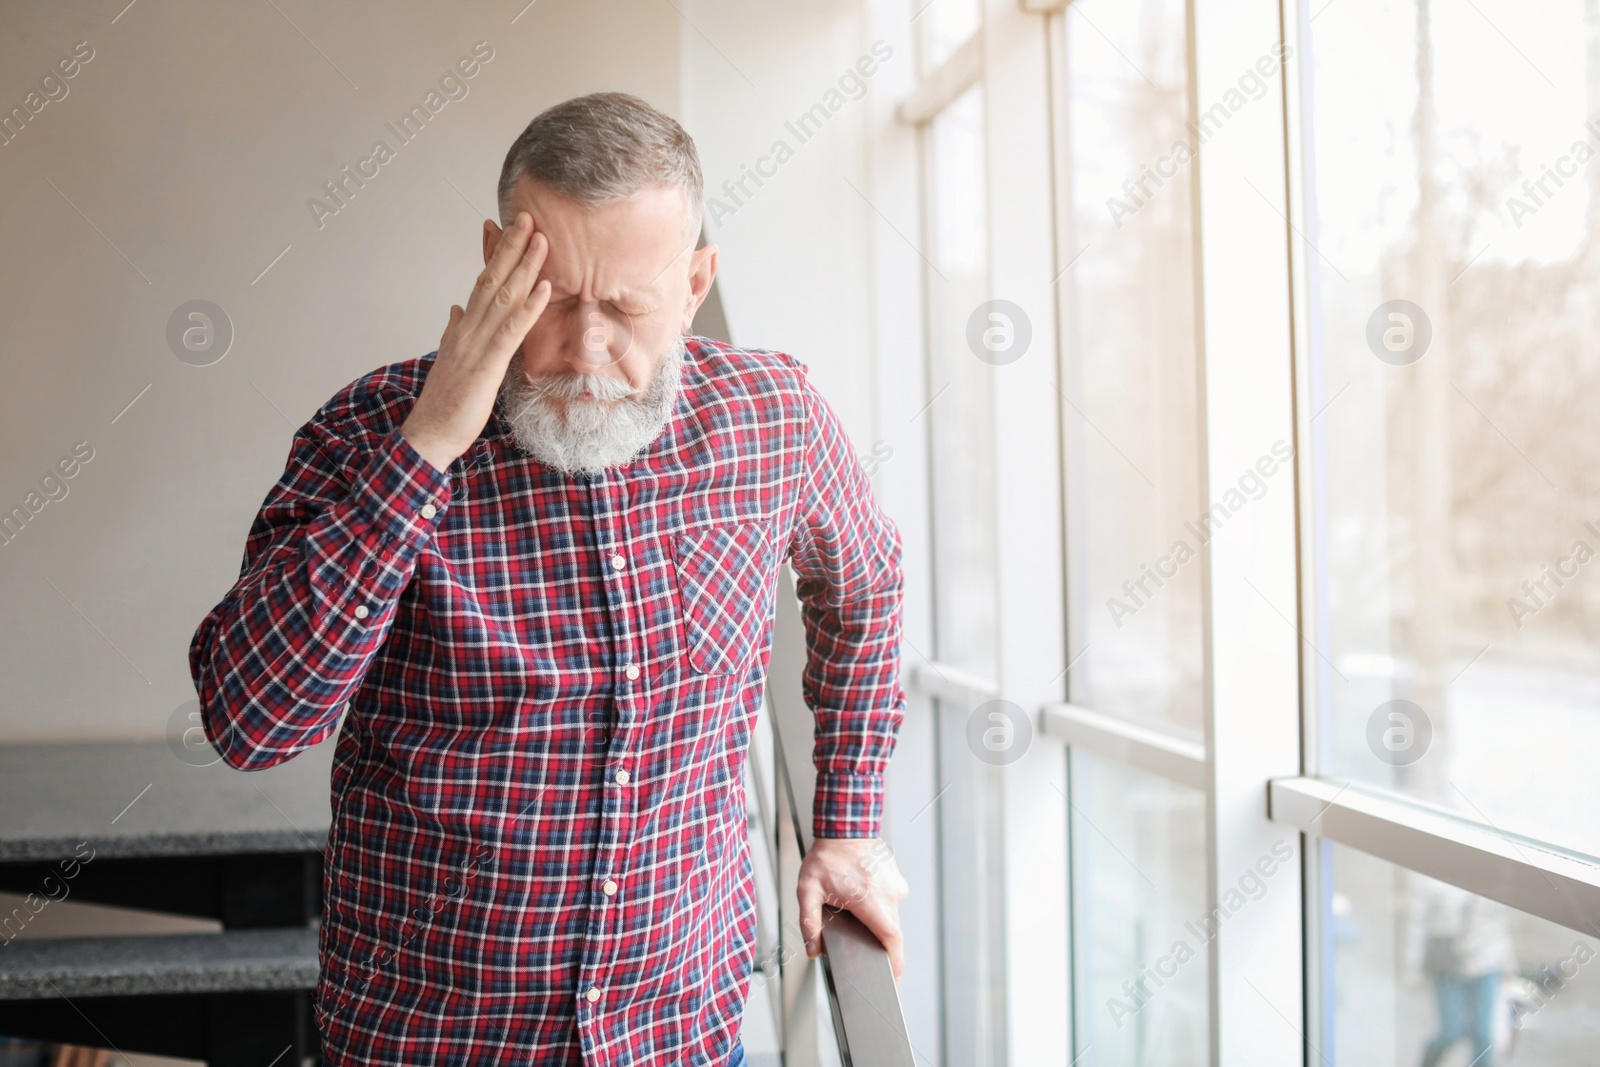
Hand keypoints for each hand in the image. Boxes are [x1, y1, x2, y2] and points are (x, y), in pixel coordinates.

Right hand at [402, 211, 551, 470]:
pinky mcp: (487, 365)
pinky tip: (543, 287)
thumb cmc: (444, 404)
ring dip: (524, 266)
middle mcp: (467, 328)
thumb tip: (455, 309)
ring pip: (503, 297)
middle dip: (511, 247)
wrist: (429, 434)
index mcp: (462, 328)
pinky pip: (511, 330)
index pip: (481, 283)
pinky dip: (529, 307)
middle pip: (492, 279)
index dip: (495, 255)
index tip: (507, 229)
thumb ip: (454, 332)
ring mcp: (476, 344)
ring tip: (541, 239)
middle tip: (528, 217)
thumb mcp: (451, 360)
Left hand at [797, 836, 909, 979]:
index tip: (894, 978)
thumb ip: (809, 922)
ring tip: (855, 906)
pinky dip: (879, 906)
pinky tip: (862, 895)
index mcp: (870, 900)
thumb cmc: (827, 857)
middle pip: (892, 932)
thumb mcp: (808, 890)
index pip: (891, 938)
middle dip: (881, 944)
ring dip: (877, 920)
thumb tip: (813, 949)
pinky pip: (891, 902)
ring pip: (892, 916)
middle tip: (862, 943)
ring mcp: (897, 886)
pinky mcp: (898, 880)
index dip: (896, 962)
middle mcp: (889, 894)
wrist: (846, 826)